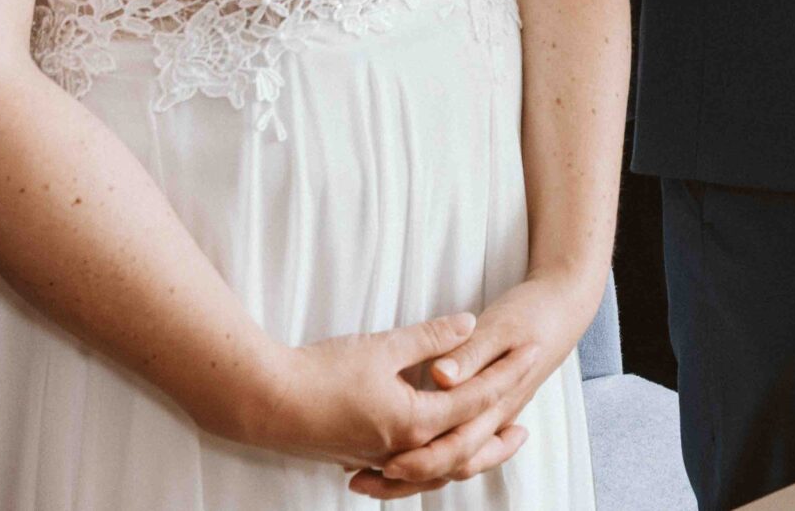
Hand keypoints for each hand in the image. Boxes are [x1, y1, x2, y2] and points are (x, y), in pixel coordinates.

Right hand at [216, 312, 520, 477]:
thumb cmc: (321, 371)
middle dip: (497, 438)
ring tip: (487, 448)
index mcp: (414, 421)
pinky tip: (432, 455)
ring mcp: (380, 458)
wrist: (264, 402)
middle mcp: (402, 448)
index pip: (475, 399)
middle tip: (525, 430)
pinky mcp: (361, 458)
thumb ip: (430, 338)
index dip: (506, 373)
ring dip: (467, 458)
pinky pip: (409, 471)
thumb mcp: (383, 346)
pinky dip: (431, 466)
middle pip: (464, 448)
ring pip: (436, 468)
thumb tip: (469, 324)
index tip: (531, 353)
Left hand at [348, 275, 596, 497]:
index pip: (457, 445)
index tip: (384, 463)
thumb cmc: (534, 313)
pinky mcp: (488, 409)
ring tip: (370, 478)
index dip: (419, 458)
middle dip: (406, 479)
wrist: (565, 305)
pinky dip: (427, 457)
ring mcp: (494, 416)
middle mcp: (496, 418)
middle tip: (362, 480)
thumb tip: (442, 376)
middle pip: (450, 465)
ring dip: (413, 475)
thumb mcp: (500, 326)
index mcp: (498, 402)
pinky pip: (458, 446)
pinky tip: (396, 451)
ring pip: (453, 463)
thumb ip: (469, 354)